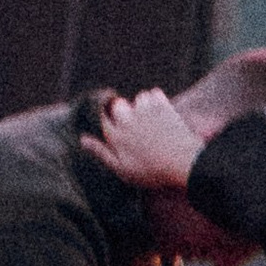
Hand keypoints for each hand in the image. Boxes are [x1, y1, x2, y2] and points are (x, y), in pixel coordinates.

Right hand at [83, 87, 202, 194]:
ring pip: (138, 98)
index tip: (114, 127)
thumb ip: (101, 152)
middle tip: (134, 127)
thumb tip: (82, 139)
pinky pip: (154, 93)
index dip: (107, 120)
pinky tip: (161, 113)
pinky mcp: (163, 105)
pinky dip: (157, 101)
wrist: (183, 164)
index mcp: (116, 135)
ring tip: (150, 121)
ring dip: (142, 106)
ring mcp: (145, 110)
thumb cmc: (151, 171)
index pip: (102, 118)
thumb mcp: (122, 169)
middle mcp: (127, 119)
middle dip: (123, 112)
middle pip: (118, 105)